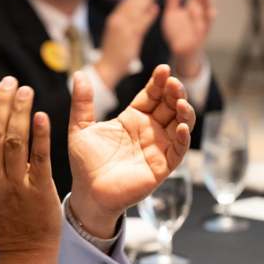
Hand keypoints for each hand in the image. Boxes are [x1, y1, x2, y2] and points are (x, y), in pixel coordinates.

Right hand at [0, 77, 61, 263]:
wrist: (24, 254)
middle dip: (0, 103)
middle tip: (9, 82)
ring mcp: (15, 187)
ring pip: (13, 140)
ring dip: (19, 111)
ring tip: (25, 90)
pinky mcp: (39, 191)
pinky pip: (38, 158)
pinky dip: (39, 135)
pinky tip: (41, 116)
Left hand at [67, 65, 194, 237]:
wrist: (88, 193)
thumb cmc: (85, 163)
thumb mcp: (80, 128)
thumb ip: (82, 103)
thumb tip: (79, 74)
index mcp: (132, 119)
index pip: (151, 96)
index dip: (158, 83)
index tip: (162, 69)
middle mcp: (148, 131)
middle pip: (168, 106)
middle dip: (174, 93)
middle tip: (173, 83)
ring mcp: (157, 148)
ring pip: (179, 125)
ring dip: (184, 112)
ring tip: (181, 101)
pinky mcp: (161, 167)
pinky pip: (178, 150)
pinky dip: (183, 138)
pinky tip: (182, 127)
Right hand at [96, 0, 158, 87]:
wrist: (106, 68)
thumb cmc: (114, 53)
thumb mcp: (122, 33)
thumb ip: (135, 21)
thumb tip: (151, 7)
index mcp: (115, 19)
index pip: (128, 2)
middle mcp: (117, 21)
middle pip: (131, 3)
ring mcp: (122, 29)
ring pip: (135, 10)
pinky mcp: (128, 39)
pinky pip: (139, 25)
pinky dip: (147, 16)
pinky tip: (155, 9)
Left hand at [162, 0, 215, 77]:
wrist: (180, 52)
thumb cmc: (178, 32)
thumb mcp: (172, 14)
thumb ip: (173, 0)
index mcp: (193, 9)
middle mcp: (199, 16)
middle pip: (204, 3)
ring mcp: (200, 27)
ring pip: (206, 14)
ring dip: (207, 4)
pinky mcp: (199, 37)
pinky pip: (203, 29)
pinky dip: (205, 21)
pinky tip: (210, 12)